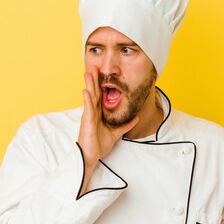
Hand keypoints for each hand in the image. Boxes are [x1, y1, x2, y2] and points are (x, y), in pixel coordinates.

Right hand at [77, 67, 137, 194]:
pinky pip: (88, 107)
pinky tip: (86, 89)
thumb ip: (125, 125)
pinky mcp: (86, 120)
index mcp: (98, 114)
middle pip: (94, 92)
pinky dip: (87, 98)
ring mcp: (88, 115)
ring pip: (90, 96)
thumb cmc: (98, 145)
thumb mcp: (116, 134)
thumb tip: (136, 118)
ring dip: (89, 84)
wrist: (90, 156)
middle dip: (95, 79)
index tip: (103, 73)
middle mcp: (92, 112)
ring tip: (89, 72)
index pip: (100, 96)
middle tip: (95, 66)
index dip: (101, 84)